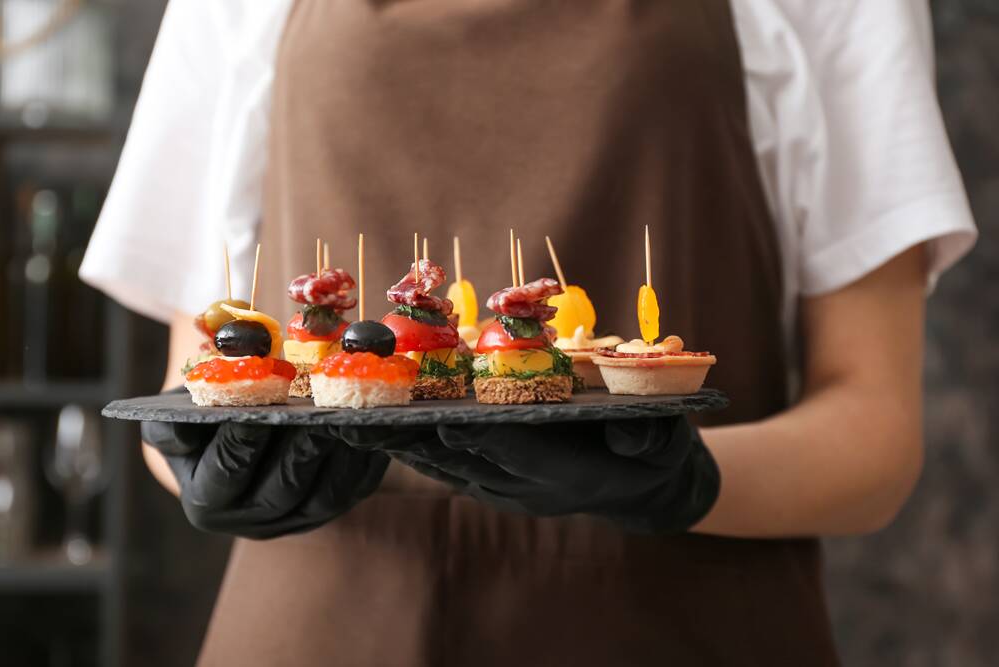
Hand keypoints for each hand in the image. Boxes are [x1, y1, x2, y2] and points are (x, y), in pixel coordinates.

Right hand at [141, 421, 387, 538]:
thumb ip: (170, 425)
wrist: (237, 431)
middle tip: (318, 415)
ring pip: (325, 497)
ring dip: (341, 457)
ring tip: (351, 418)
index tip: (257, 413)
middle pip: (281, 492)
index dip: (241, 445)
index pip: (225, 476)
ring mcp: (296, 519)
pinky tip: (374, 430)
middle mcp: (252, 520)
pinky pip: (355, 489)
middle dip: (301, 452)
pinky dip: (366, 462)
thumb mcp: (174, 418)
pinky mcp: (332, 508)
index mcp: (208, 500)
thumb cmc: (203, 416)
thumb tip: (177, 427)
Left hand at [339, 418, 718, 534]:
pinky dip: (409, 445)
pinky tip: (373, 428)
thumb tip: (634, 434)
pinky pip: (442, 465)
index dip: (484, 438)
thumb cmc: (652, 453)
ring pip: (443, 465)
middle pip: (464, 459)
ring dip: (397, 444)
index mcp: (567, 473)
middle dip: (416, 439)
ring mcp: (503, 488)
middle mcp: (525, 487)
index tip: (446, 421)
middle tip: (367, 419)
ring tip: (348, 421)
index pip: (520, 453)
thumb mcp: (666, 442)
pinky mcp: (489, 481)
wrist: (637, 486)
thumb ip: (651, 438)